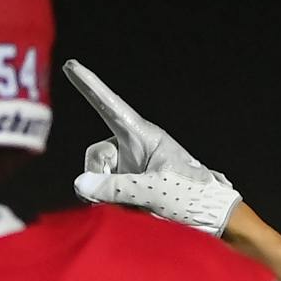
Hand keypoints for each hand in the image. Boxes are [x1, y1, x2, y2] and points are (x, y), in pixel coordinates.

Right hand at [63, 61, 242, 235]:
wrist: (209, 215)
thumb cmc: (190, 195)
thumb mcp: (154, 190)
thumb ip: (116, 188)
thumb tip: (81, 184)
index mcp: (144, 136)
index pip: (110, 107)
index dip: (90, 86)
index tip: (71, 65)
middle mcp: (134, 146)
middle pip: (98, 154)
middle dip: (100, 176)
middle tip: (121, 195)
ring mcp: (131, 165)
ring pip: (99, 175)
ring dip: (109, 193)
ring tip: (137, 204)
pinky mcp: (130, 182)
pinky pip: (106, 189)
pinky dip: (112, 201)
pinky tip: (131, 208)